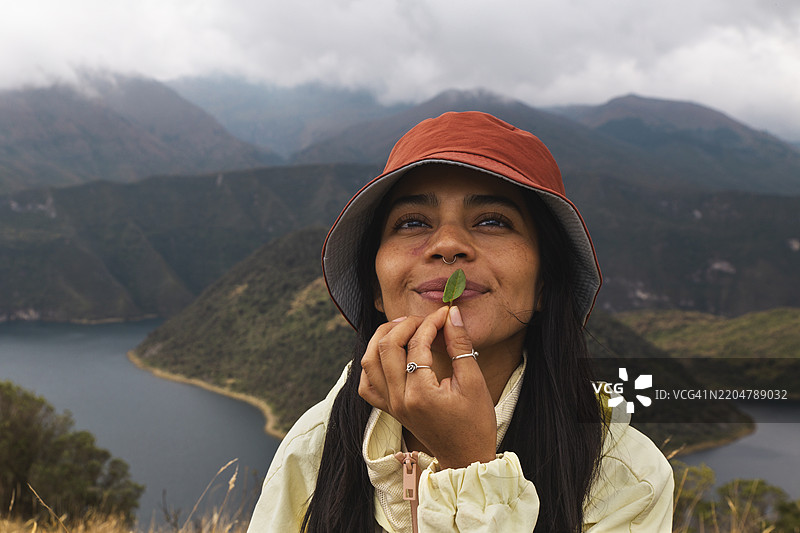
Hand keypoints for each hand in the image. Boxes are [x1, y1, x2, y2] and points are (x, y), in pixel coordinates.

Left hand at [358, 306, 496, 468]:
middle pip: (386, 347)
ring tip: (404, 327)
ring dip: (383, 338)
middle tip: (425, 319)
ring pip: (369, 361)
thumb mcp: (473, 382)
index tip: (445, 314)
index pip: (417, 344)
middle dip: (405, 324)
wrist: (466, 457)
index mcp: (421, 393)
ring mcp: (391, 405)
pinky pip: (367, 384)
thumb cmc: (475, 423)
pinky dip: (371, 364)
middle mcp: (399, 399)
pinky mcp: (389, 409)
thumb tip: (451, 314)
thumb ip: (460, 345)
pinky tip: (388, 354)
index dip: (431, 323)